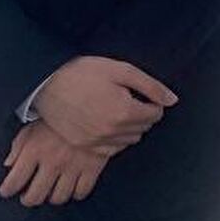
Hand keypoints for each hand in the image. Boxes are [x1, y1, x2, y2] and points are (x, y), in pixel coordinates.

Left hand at [0, 121, 109, 205]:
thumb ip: (19, 145)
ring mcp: (73, 167)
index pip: (14, 181)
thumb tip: (9, 164)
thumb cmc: (62, 116)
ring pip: (58, 198)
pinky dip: (75, 193)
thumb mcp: (34, 124)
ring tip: (50, 192)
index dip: (7, 190)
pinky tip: (71, 187)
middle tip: (28, 195)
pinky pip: (81, 192)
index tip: (8, 190)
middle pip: (35, 196)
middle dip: (28, 199)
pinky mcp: (91, 168)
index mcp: (35, 149)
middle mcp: (52, 161)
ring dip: (51, 197)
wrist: (95, 107)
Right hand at [33, 55, 177, 154]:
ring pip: (129, 140)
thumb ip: (151, 86)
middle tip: (129, 99)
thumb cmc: (84, 72)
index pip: (155, 115)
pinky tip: (105, 122)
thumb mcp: (121, 70)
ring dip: (129, 127)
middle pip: (144, 128)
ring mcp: (97, 142)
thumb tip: (172, 100)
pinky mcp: (84, 146)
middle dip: (142, 115)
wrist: (47, 83)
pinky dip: (114, 139)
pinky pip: (110, 150)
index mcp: (125, 112)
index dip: (153, 102)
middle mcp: (113, 132)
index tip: (143, 94)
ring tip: (116, 109)